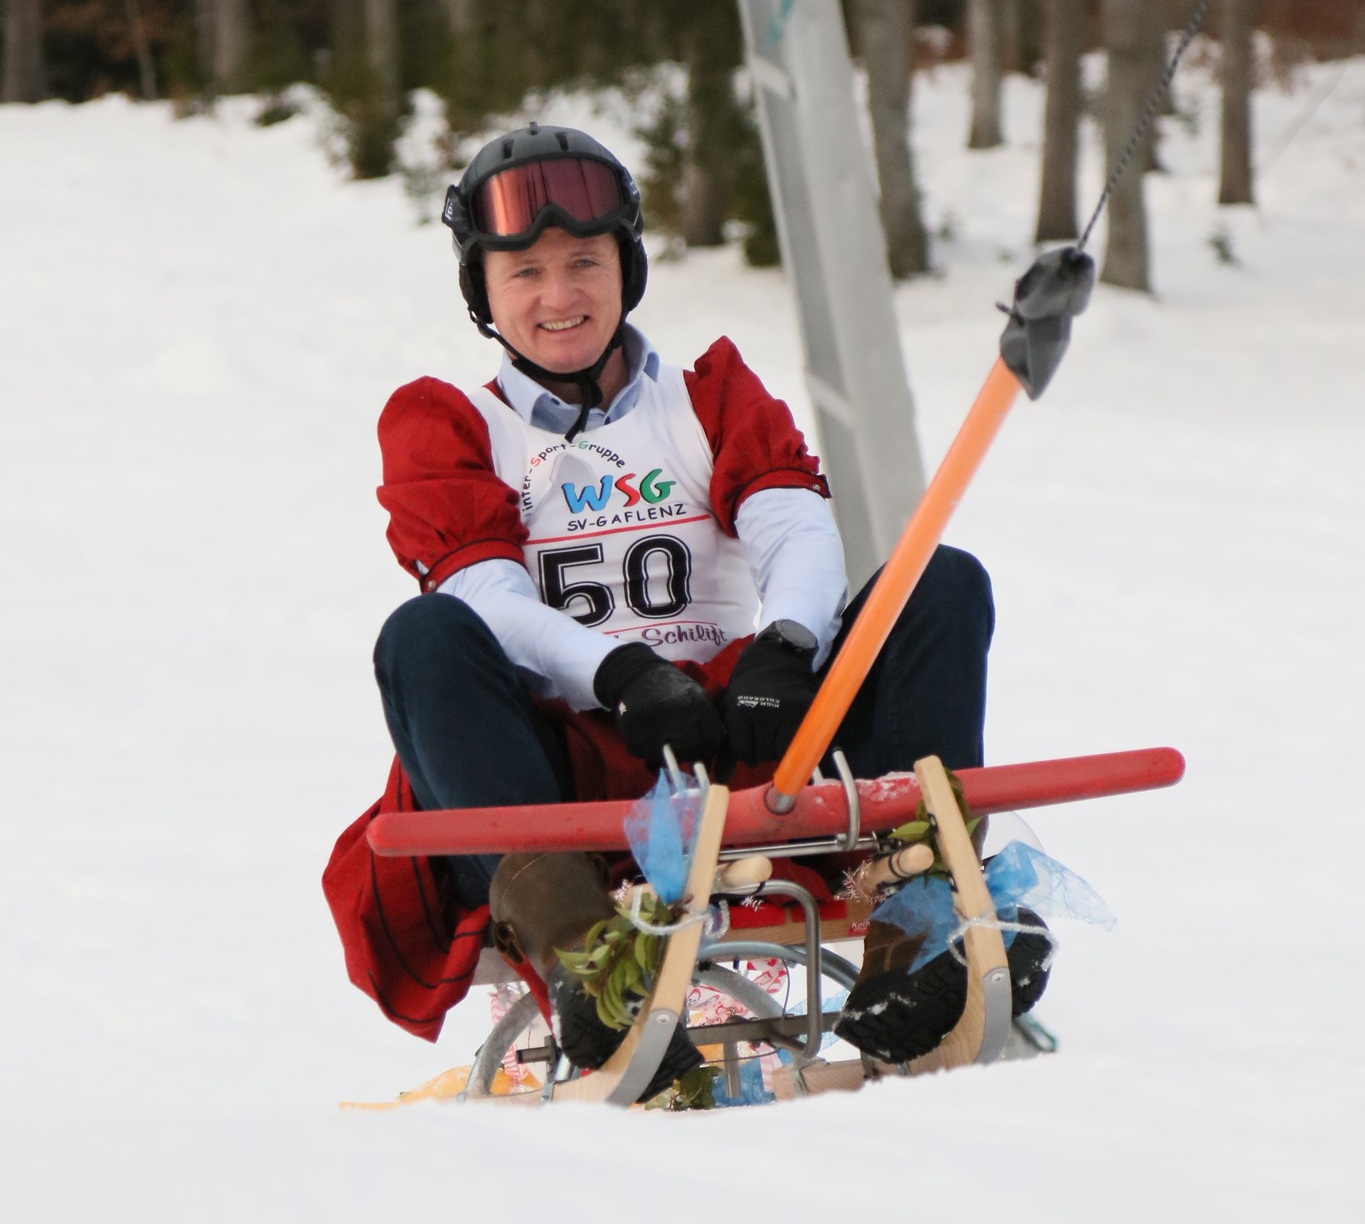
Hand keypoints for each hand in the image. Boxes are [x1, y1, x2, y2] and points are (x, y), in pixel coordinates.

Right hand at [594, 643, 722, 766]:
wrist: (638, 674)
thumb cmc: (673, 689)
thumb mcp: (696, 698)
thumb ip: (706, 723)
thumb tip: (708, 758)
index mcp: (698, 704)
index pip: (712, 741)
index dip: (707, 748)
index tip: (697, 745)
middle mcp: (678, 714)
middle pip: (690, 751)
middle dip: (687, 752)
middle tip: (678, 744)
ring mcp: (654, 725)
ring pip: (667, 758)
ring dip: (666, 754)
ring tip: (662, 738)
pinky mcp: (634, 733)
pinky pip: (646, 755)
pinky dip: (648, 750)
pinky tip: (648, 736)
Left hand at [722, 622, 818, 765]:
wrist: (776, 660)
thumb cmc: (748, 690)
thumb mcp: (731, 712)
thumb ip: (726, 747)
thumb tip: (721, 780)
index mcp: (740, 710)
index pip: (741, 751)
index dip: (745, 748)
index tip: (749, 734)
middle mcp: (763, 711)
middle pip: (760, 754)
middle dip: (761, 748)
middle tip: (765, 728)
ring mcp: (787, 712)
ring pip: (778, 753)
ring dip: (776, 748)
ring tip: (777, 727)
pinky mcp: (806, 713)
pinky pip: (798, 746)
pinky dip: (793, 743)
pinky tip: (790, 730)